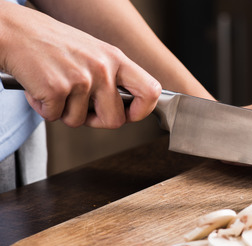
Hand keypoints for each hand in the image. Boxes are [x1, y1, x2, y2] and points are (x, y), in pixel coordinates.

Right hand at [0, 2, 160, 127]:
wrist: (14, 31)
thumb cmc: (53, 43)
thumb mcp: (94, 52)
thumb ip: (112, 77)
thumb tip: (127, 108)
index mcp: (116, 59)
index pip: (151, 91)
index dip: (143, 111)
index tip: (130, 114)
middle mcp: (103, 69)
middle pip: (116, 120)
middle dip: (97, 121)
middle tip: (81, 108)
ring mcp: (81, 79)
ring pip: (79, 122)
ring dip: (64, 111)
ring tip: (55, 87)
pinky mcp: (57, 89)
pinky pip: (54, 117)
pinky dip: (44, 109)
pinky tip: (40, 88)